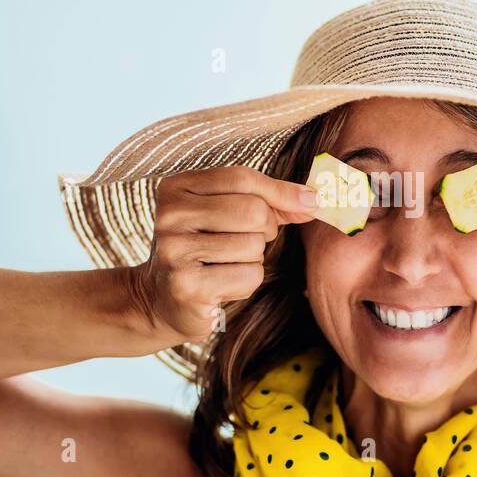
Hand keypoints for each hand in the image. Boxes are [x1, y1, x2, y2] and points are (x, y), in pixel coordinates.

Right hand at [128, 166, 316, 343]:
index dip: (281, 192)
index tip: (309, 202)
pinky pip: (248, 276)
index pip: (242, 177)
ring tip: (226, 265)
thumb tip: (313, 200)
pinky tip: (223, 285)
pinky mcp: (186, 286)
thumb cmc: (205, 250)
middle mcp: (169, 215)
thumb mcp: (228, 215)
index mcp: (176, 188)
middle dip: (266, 229)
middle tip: (248, 242)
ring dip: (253, 259)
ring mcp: (174, 251)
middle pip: (252, 211)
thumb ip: (269, 202)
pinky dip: (246, 283)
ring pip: (253, 245)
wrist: (162, 299)